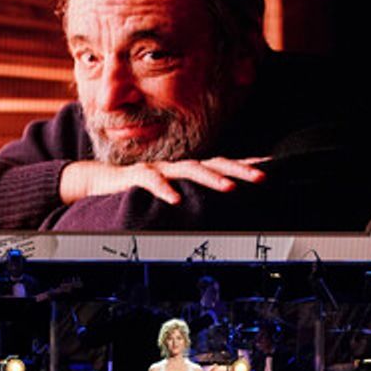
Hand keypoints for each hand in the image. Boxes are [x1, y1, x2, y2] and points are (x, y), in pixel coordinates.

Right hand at [59, 157, 267, 205]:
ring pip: (189, 169)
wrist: (99, 181)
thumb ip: (192, 197)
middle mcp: (178, 165)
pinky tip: (176, 200)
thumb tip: (219, 207)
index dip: (245, 165)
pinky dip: (164, 189)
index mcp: (188, 170)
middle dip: (239, 170)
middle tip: (262, 179)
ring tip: (229, 189)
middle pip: (214, 163)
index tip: (270, 168)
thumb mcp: (171, 193)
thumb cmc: (139, 189)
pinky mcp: (137, 175)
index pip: (222, 164)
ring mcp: (159, 168)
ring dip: (211, 178)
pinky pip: (152, 180)